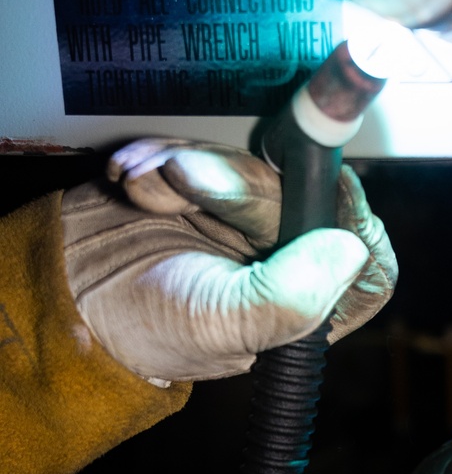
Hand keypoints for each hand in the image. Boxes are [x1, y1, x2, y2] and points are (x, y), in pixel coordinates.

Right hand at [62, 139, 396, 384]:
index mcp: (305, 305)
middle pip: (301, 196)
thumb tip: (350, 246)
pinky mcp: (205, 184)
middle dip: (238, 184)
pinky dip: (164, 154)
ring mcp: (244, 219)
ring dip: (190, 166)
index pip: (364, 258)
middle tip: (181, 181)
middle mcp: (283, 260)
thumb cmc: (145, 326)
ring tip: (143, 189)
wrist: (65, 296)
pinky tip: (133, 177)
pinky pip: (206, 147)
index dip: (353, 217)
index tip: (321, 183)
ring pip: (251, 165)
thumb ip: (290, 295)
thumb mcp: (222, 323)